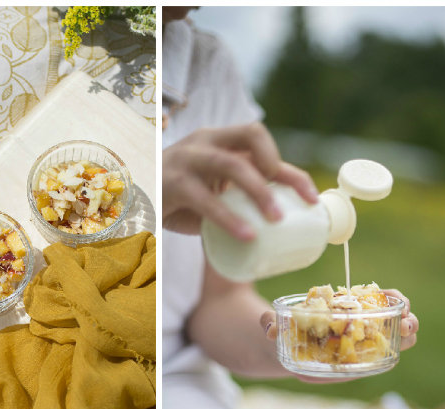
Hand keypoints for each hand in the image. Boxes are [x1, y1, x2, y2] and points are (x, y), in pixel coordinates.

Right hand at [162, 123, 318, 240]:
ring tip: (274, 221)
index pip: (261, 140)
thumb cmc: (182, 198)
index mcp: (220, 139)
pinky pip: (205, 199)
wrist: (134, 198)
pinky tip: (245, 235)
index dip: (289, 167)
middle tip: (294, 209)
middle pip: (251, 138)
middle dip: (278, 173)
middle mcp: (205, 141)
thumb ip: (240, 198)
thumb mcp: (213, 191)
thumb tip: (285, 226)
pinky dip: (228, 219)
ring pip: (231, 165)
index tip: (310, 198)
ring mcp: (187, 159)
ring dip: (258, 192)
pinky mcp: (172, 184)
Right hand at [260, 289, 418, 350]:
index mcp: (334, 365)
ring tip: (406, 305)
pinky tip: (387, 294)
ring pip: (393, 336)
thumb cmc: (282, 340)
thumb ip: (269, 327)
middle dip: (403, 337)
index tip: (395, 334)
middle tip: (408, 320)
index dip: (384, 348)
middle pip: (389, 350)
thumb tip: (269, 329)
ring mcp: (358, 341)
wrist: (283, 342)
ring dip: (405, 322)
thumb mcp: (273, 335)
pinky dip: (389, 306)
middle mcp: (351, 357)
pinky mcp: (359, 325)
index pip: (367, 361)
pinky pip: (383, 319)